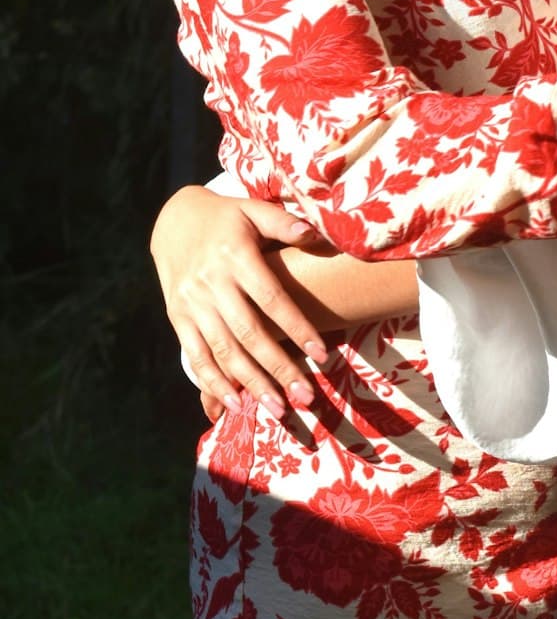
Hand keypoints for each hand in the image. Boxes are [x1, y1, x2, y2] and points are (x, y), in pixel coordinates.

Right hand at [150, 186, 325, 422]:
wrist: (172, 220)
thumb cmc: (226, 217)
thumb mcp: (252, 209)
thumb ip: (282, 222)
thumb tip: (312, 234)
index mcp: (235, 256)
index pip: (272, 299)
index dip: (297, 328)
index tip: (322, 355)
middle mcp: (212, 283)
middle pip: (249, 333)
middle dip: (278, 368)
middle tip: (304, 397)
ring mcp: (191, 303)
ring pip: (224, 350)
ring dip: (250, 383)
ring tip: (277, 408)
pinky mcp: (177, 317)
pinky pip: (196, 354)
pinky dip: (213, 381)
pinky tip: (234, 404)